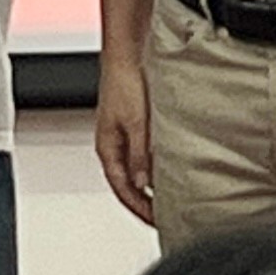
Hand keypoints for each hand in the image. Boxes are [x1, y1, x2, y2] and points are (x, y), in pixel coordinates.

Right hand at [93, 51, 156, 227]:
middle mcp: (113, 144)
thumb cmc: (125, 81)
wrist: (126, 53)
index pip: (122, 189)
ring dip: (148, 186)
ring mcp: (122, 135)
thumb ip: (140, 155)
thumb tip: (143, 184)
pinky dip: (152, 168)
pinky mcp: (132, 125)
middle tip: (164, 217)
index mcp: (107, 148)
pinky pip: (140, 155)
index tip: (156, 221)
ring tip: (168, 199)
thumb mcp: (136, 123)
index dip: (139, 208)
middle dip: (143, 203)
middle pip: (127, 184)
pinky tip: (166, 169)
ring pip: (134, 170)